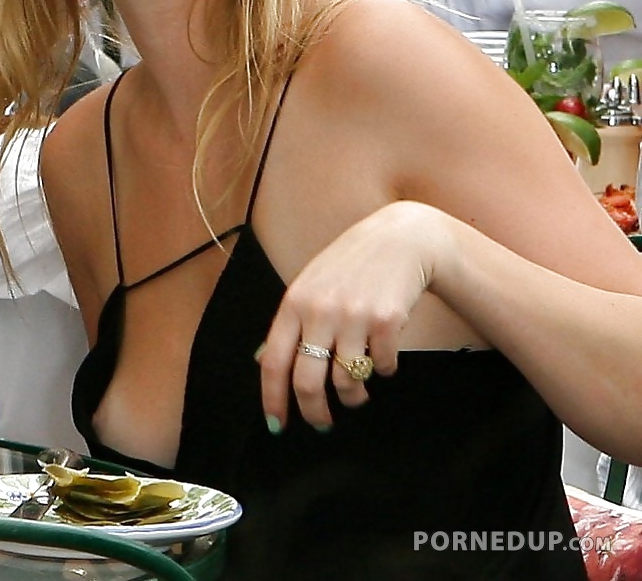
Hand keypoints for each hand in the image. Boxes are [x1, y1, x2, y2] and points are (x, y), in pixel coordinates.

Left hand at [256, 201, 450, 430]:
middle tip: (321, 424)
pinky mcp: (386, 321)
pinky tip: (384, 354)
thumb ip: (291, 323)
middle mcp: (320, 310)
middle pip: (308, 381)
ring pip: (347, 381)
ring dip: (353, 395)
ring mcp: (354, 316)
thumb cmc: (350, 265)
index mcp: (294, 302)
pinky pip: (382, 367)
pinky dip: (384, 369)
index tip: (277, 424)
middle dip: (314, 412)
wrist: (400, 239)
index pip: (273, 361)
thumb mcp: (311, 284)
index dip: (273, 398)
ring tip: (357, 390)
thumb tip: (263, 362)